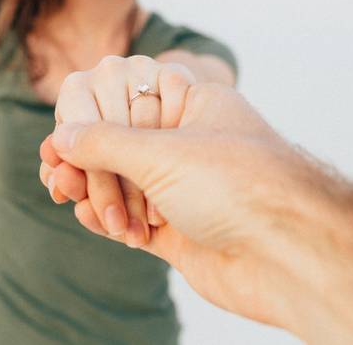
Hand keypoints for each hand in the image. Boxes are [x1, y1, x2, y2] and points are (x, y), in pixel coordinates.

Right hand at [41, 83, 308, 330]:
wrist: (291, 254)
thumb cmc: (239, 186)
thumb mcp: (161, 152)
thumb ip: (104, 142)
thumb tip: (62, 137)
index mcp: (193, 104)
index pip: (126, 97)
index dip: (90, 120)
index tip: (61, 141)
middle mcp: (189, 143)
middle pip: (120, 143)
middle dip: (88, 162)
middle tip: (61, 178)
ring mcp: (185, 188)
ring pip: (123, 184)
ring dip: (95, 192)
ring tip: (68, 197)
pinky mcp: (182, 231)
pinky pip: (133, 220)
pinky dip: (107, 219)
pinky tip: (89, 219)